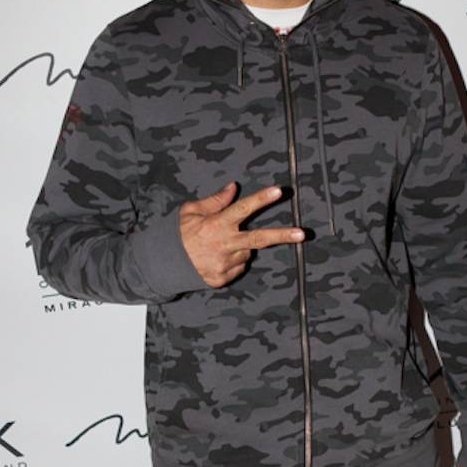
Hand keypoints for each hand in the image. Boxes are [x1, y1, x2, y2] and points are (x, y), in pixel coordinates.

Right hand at [179, 182, 303, 287]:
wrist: (164, 265)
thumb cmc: (179, 234)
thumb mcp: (191, 211)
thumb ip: (214, 201)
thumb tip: (233, 188)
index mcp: (216, 224)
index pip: (243, 209)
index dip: (261, 199)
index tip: (278, 191)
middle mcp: (223, 244)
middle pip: (259, 238)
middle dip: (283, 235)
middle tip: (303, 233)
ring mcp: (224, 264)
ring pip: (247, 252)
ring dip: (241, 246)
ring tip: (219, 245)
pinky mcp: (222, 278)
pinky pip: (238, 266)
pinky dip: (233, 260)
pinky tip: (216, 257)